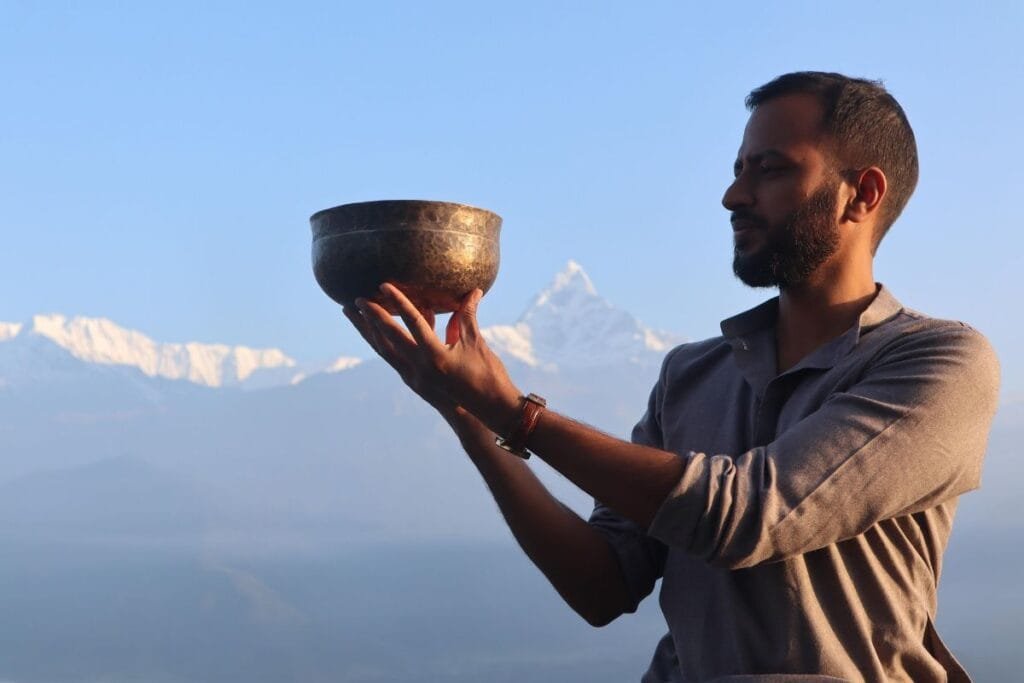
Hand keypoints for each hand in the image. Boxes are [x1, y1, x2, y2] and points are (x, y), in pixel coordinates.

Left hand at [343, 283, 520, 428]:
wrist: (487, 410)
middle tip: (355, 299)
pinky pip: (393, 358)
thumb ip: (468, 316)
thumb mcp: (476, 343)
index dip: (399, 302)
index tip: (383, 285)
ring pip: (384, 351)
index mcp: (436, 357)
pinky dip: (384, 342)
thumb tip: (474, 291)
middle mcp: (419, 369)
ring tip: (352, 314)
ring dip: (367, 331)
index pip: (413, 323)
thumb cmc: (487, 375)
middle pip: (387, 340)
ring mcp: (414, 378)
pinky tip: (376, 330)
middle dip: (370, 318)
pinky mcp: (414, 382)